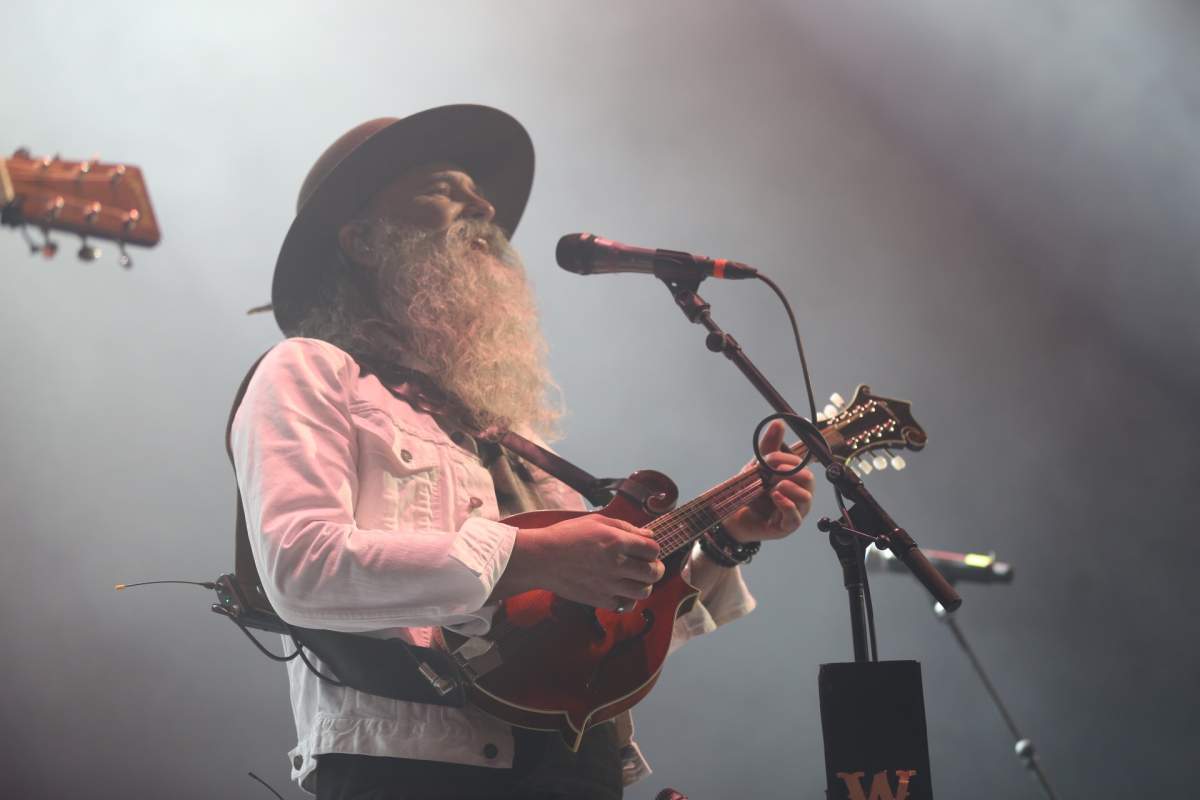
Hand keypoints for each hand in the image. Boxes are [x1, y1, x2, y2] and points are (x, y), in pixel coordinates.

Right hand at [500, 514, 664, 610]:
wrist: (542, 558)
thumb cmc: (567, 535)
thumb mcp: (597, 521)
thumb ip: (626, 527)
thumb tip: (649, 534)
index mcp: (616, 541)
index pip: (653, 549)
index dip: (654, 549)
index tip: (648, 550)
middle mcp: (616, 564)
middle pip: (653, 572)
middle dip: (656, 568)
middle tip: (650, 566)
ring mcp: (608, 584)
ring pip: (644, 591)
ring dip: (645, 585)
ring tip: (636, 579)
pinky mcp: (600, 600)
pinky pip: (626, 605)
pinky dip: (629, 599)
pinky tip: (622, 590)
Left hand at [723, 420, 814, 543]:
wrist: (730, 514)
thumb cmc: (749, 491)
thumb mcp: (757, 465)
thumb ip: (770, 445)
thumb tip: (779, 422)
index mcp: (794, 479)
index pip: (803, 465)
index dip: (790, 460)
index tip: (771, 458)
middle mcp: (798, 495)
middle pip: (809, 480)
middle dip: (792, 472)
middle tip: (773, 471)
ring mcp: (794, 512)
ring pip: (806, 498)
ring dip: (790, 488)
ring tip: (774, 486)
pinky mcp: (786, 527)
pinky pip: (795, 517)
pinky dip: (787, 505)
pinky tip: (776, 496)